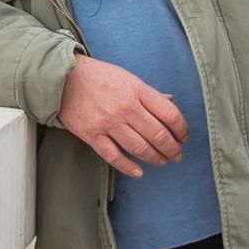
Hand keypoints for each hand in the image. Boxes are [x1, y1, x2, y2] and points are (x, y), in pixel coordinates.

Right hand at [57, 54, 187, 177]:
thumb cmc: (98, 76)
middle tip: (177, 155)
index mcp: (137, 90)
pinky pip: (114, 156)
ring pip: (140, 148)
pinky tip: (139, 171)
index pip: (170, 114)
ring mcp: (109, 122)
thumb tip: (170, 102)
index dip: (182, 130)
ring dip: (156, 158)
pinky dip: (128, 167)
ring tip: (163, 161)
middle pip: (159, 135)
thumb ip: (149, 93)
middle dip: (173, 149)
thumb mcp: (128, 78)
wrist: (64, 78)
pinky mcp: (92, 135)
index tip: (184, 137)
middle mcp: (126, 107)